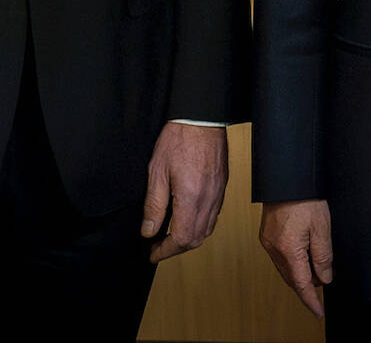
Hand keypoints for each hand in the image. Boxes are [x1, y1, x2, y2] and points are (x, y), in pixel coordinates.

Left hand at [142, 123, 229, 260]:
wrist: (202, 118)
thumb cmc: (179, 139)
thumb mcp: (157, 172)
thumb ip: (154, 205)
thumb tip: (149, 231)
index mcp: (192, 198)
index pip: (182, 238)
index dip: (165, 251)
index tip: (153, 253)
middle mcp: (209, 199)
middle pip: (196, 239)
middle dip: (176, 248)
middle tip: (158, 246)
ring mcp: (218, 194)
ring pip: (207, 229)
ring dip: (189, 238)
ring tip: (170, 235)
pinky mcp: (221, 187)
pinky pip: (213, 215)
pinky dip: (200, 225)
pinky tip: (186, 218)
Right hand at [260, 199, 333, 318]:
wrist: (287, 176)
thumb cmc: (305, 197)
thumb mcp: (322, 227)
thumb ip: (323, 256)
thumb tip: (324, 278)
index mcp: (288, 249)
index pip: (302, 284)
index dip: (311, 301)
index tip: (318, 312)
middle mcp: (274, 248)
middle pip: (292, 278)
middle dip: (309, 285)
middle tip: (326, 283)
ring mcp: (268, 241)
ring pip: (286, 269)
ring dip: (302, 273)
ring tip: (319, 268)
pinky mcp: (267, 235)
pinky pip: (280, 257)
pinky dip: (293, 262)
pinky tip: (304, 255)